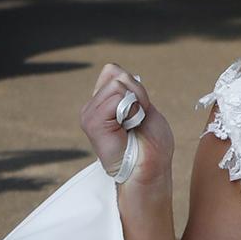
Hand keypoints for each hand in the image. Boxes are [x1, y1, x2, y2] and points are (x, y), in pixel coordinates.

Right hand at [81, 64, 173, 187]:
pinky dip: (131, 110)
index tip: (139, 110)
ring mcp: (89, 114)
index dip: (134, 87)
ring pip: (117, 84)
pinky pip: (117, 97)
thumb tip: (116, 77)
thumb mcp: (144, 106)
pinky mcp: (91, 122)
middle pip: (115, 74)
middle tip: (136, 120)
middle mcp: (93, 106)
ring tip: (131, 126)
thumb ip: (130, 88)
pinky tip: (126, 129)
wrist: (151, 168)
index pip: (113, 71)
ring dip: (135, 103)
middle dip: (137, 94)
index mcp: (103, 102)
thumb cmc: (151, 143)